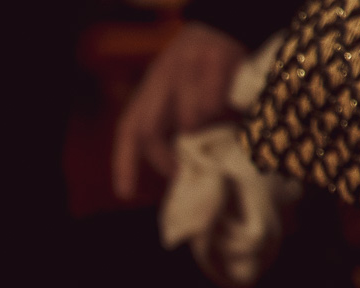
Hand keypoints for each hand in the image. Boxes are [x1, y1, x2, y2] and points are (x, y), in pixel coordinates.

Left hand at [113, 21, 247, 199]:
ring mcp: (187, 66)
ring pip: (188, 119)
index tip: (126, 193)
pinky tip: (234, 115)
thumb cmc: (207, 68)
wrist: (228, 22)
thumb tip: (182, 170)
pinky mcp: (217, 58)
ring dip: (202, 135)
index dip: (125, 163)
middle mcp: (162, 76)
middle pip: (149, 129)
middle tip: (183, 172)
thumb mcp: (182, 92)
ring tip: (218, 137)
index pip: (129, 128)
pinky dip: (223, 115)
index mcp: (149, 88)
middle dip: (165, 159)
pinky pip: (216, 101)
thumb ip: (176, 124)